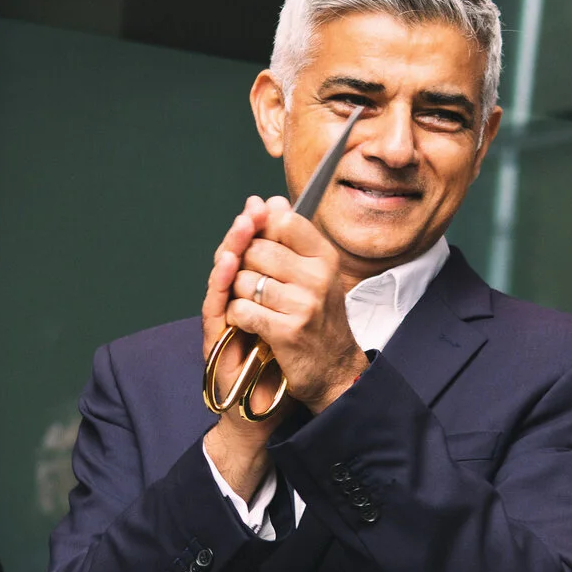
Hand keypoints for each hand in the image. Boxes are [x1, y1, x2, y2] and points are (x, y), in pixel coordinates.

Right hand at [202, 198, 276, 500]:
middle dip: (244, 232)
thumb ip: (294, 280)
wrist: (273, 407)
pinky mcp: (216, 340)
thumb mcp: (298, 315)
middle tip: (251, 210)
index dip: (252, 227)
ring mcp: (222, 320)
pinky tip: (228, 264)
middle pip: (233, 256)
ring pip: (220, 276)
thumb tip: (299, 243)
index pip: (246, 250)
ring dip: (231, 248)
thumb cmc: (288, 360)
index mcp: (250, 294)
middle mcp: (232, 303)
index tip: (262, 205)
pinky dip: (220, 282)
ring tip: (242, 225)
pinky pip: (214, 306)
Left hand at [227, 196, 365, 412]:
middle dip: (244, 265)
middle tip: (254, 283)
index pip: (284, 220)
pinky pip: (240, 309)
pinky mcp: (286, 331)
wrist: (334, 370)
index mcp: (325, 257)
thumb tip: (268, 200)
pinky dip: (236, 317)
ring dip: (238, 294)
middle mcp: (317, 277)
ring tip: (254, 304)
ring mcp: (302, 304)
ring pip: (243, 279)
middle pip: (256, 249)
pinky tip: (249, 323)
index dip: (262, 229)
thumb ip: (290, 238)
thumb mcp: (314, 273)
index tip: (260, 244)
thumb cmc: (320, 320)